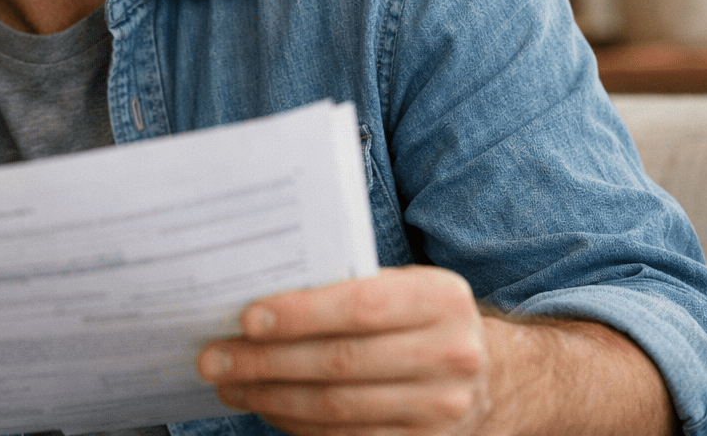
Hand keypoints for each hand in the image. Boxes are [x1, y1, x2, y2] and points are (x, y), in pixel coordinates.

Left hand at [198, 266, 488, 435]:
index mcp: (441, 299)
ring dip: (271, 397)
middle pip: (340, 363)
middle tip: (215, 357)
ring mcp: (441, 410)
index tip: (246, 319)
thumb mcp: (403, 286)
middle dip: (267, 362)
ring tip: (229, 383)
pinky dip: (296, 424)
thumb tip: (257, 295)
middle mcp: (450, 356)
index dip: (300, 314)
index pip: (360, 306)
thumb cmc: (419, 318)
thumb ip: (347, 285)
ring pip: (337, 408)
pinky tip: (265, 407)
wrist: (491, 374)